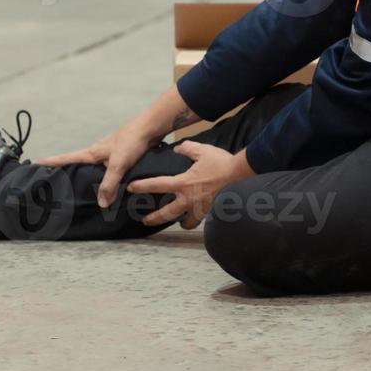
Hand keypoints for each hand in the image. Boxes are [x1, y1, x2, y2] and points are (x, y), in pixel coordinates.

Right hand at [37, 121, 155, 207]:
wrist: (150, 128)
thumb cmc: (131, 142)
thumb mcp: (118, 164)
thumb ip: (109, 184)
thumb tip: (100, 203)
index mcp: (92, 153)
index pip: (66, 158)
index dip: (51, 161)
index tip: (35, 163)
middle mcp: (97, 153)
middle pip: (76, 163)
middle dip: (65, 171)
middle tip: (54, 183)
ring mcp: (108, 153)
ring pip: (92, 167)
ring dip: (85, 176)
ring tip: (78, 188)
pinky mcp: (119, 156)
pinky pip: (105, 169)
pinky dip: (102, 177)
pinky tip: (106, 185)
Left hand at [126, 141, 252, 229]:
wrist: (240, 175)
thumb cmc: (220, 163)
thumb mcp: (201, 150)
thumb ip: (186, 148)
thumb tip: (178, 148)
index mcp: (183, 183)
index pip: (157, 185)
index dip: (142, 186)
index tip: (130, 188)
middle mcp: (189, 199)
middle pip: (167, 213)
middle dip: (154, 218)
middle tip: (145, 220)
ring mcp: (200, 207)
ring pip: (186, 221)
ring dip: (179, 222)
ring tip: (177, 222)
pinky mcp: (211, 210)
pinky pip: (200, 218)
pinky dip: (195, 219)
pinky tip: (195, 216)